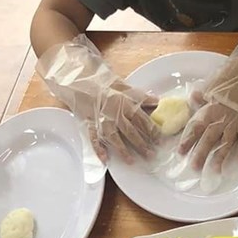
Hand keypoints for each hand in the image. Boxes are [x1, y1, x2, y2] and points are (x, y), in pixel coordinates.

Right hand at [36, 33, 155, 161]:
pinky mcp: (88, 121)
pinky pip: (93, 137)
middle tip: (151, 155)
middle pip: (130, 130)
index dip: (151, 129)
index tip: (159, 139)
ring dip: (123, 150)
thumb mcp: (123, 85)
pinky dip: (98, 148)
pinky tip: (104, 159)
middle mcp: (113, 111)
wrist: (78, 76)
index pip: (141, 118)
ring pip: (113, 136)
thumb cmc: (101, 80)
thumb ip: (140, 95)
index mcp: (124, 101)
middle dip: (141, 144)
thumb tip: (157, 101)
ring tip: (131, 161)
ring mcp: (100, 117)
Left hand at [177, 23, 237, 169]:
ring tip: (214, 171)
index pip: (195, 127)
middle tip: (193, 168)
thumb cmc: (231, 76)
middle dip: (200, 154)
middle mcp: (221, 117)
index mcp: (209, 108)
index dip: (187, 140)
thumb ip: (202, 96)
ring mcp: (236, 121)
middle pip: (208, 138)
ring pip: (225, 142)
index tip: (180, 152)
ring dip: (219, 157)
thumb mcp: (211, 85)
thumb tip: (192, 100)